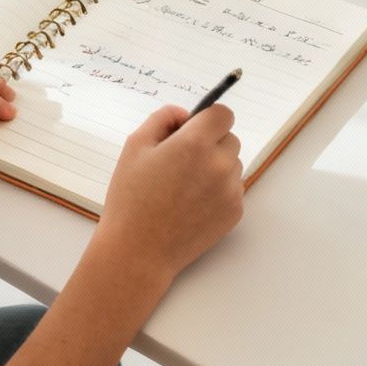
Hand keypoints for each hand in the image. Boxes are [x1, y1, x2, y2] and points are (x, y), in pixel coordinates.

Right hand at [91, 104, 244, 286]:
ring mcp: (230, 190)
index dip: (208, 119)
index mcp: (195, 143)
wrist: (138, 251)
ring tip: (185, 186)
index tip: (194, 130)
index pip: (223, 114)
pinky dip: (219, 190)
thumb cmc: (131, 198)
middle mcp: (219, 164)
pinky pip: (234, 189)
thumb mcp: (135, 147)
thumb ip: (162, 119)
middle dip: (211, 143)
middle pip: (230, 139)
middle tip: (182, 161)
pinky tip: (192, 204)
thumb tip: (184, 114)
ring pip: (233, 164)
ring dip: (216, 166)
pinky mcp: (235, 212)